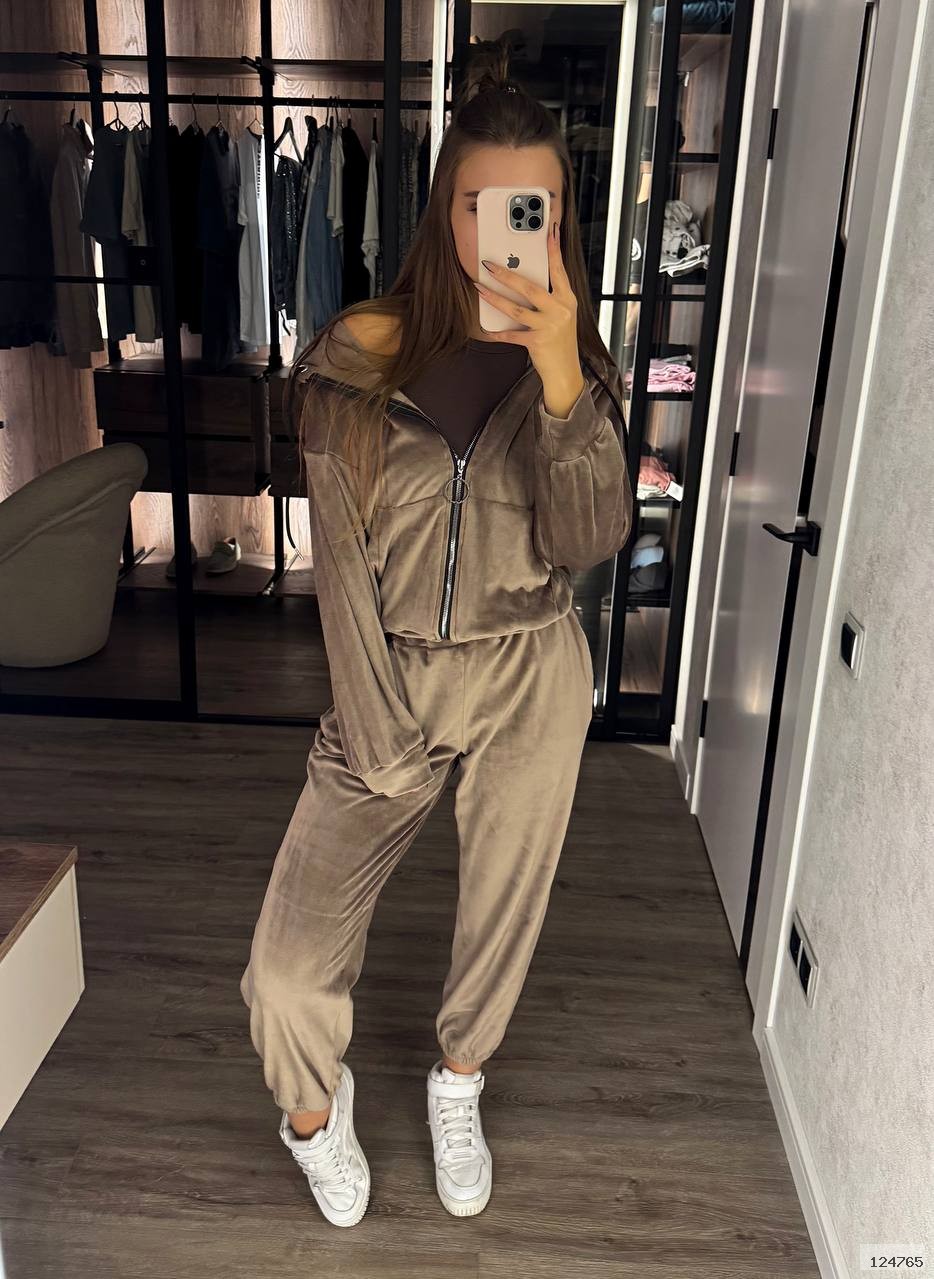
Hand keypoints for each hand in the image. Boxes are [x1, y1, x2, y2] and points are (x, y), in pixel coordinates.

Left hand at [473, 219, 585, 417]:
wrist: (566, 372)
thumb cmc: (560, 342)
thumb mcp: (561, 316)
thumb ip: (549, 298)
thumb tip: (523, 281)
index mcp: (567, 300)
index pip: (559, 270)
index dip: (554, 250)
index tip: (550, 231)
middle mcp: (560, 311)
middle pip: (530, 288)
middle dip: (507, 274)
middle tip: (489, 264)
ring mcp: (549, 326)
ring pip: (516, 309)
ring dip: (494, 298)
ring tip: (479, 288)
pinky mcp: (537, 342)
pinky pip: (512, 334)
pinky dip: (498, 332)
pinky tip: (486, 329)